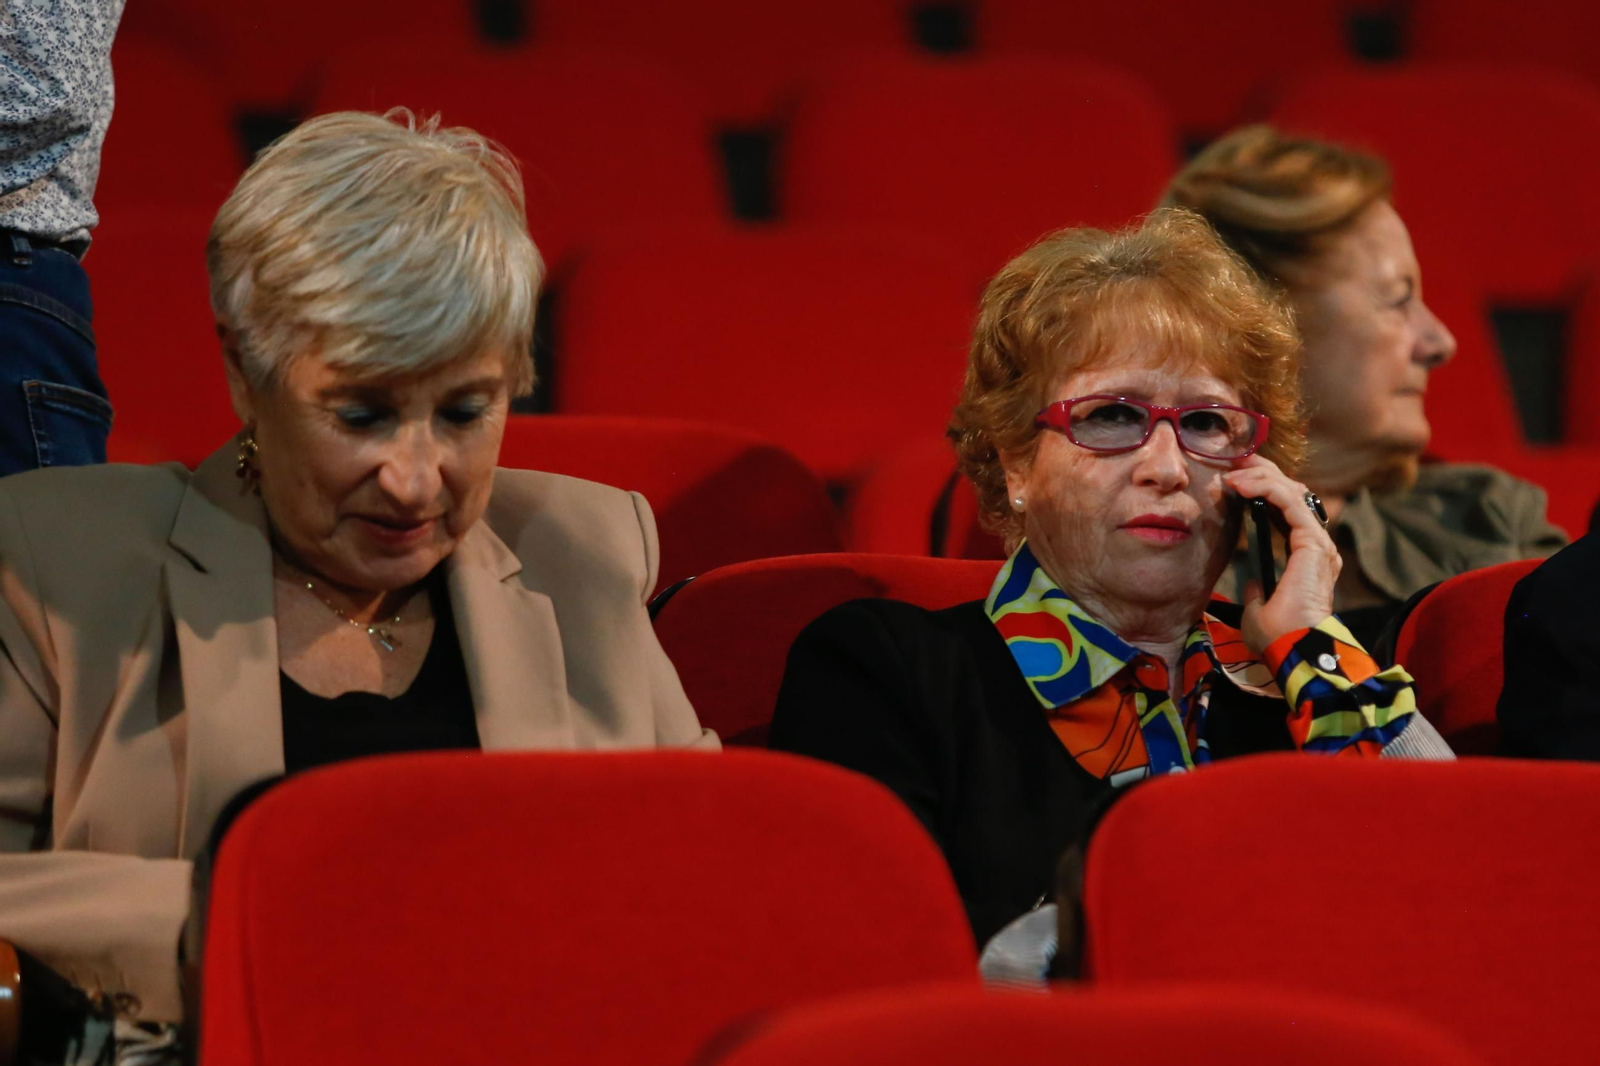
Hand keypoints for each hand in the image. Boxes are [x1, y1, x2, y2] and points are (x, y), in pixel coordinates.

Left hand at [1224, 456, 1339, 655]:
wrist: (1292, 649)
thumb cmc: (1278, 638)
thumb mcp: (1257, 612)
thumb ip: (1257, 593)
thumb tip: (1253, 585)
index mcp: (1306, 558)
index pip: (1288, 512)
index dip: (1264, 490)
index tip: (1235, 480)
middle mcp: (1317, 546)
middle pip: (1293, 494)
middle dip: (1263, 473)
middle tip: (1234, 462)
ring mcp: (1318, 543)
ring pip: (1292, 492)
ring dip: (1260, 478)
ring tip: (1232, 474)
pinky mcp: (1312, 542)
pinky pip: (1290, 502)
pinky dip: (1266, 488)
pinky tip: (1241, 487)